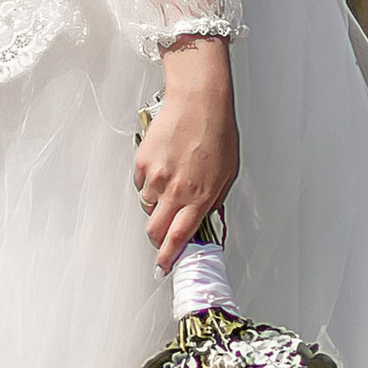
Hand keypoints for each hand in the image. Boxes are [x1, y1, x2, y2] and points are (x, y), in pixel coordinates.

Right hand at [135, 36, 238, 268]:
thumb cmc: (217, 132)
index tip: (165, 266)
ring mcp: (157, 177)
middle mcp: (176, 190)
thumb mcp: (227, 172)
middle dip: (157, 239)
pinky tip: (162, 166)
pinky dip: (148, 181)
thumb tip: (205, 216)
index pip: (180, 238)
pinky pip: (140, 183)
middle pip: (155, 230)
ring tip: (170, 183)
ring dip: (155, 204)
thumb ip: (214, 199)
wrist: (198, 101)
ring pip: (147, 206)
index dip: (170, 256)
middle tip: (161, 235)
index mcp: (200, 197)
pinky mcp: (143, 162)